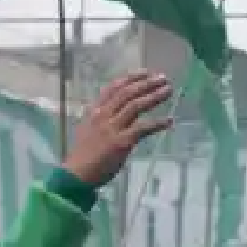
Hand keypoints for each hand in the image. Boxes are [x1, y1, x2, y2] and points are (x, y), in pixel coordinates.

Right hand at [60, 71, 173, 188]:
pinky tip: (169, 121)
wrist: (77, 174)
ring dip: (154, 96)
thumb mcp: (88, 129)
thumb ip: (101, 118)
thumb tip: (115, 112)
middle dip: (147, 83)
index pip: (114, 87)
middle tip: (163, 78)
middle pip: (127, 92)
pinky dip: (158, 123)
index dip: (131, 78)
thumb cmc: (83, 155)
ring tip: (168, 91)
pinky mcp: (122, 141)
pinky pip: (143, 128)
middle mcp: (103, 115)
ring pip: (136, 105)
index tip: (145, 73)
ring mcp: (112, 127)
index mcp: (95, 111)